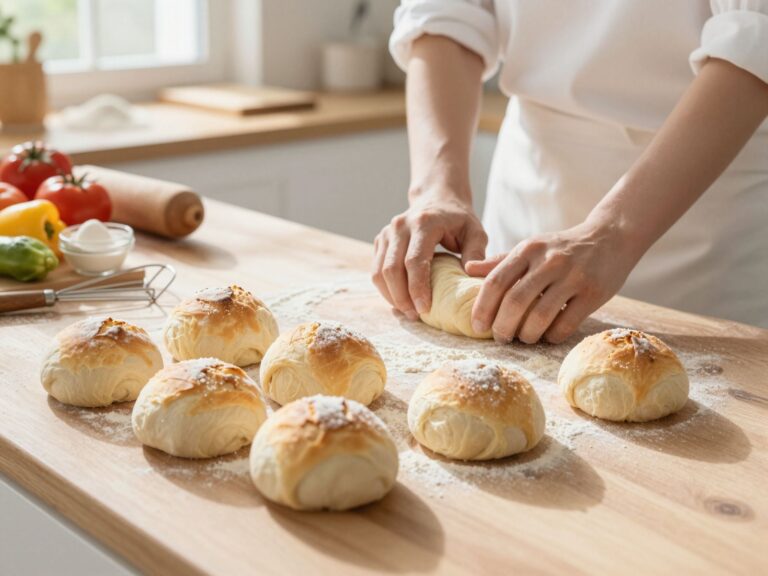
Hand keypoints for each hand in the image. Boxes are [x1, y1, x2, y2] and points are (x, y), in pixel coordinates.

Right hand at [372, 194, 486, 319]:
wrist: (437, 199)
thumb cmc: (458, 220)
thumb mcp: (475, 232)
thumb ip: (476, 253)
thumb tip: (470, 275)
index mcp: (424, 223)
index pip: (414, 260)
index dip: (417, 287)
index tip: (424, 309)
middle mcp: (400, 226)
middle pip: (392, 269)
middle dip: (401, 297)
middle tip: (416, 316)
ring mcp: (387, 232)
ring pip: (379, 272)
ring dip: (391, 296)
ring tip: (408, 312)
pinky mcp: (380, 240)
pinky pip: (376, 270)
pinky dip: (385, 289)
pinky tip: (400, 300)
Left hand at [466, 221, 640, 342]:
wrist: (610, 237)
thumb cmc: (562, 247)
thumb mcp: (530, 247)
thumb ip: (500, 261)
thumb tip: (466, 269)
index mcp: (528, 249)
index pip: (495, 282)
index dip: (482, 308)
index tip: (477, 327)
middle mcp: (549, 261)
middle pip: (515, 302)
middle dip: (502, 327)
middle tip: (500, 338)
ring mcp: (573, 276)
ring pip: (540, 316)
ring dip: (527, 335)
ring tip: (523, 338)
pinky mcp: (593, 292)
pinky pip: (566, 324)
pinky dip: (552, 336)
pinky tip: (548, 335)